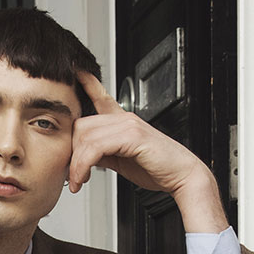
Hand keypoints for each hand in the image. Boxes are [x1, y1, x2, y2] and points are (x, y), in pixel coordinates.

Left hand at [69, 73, 222, 221]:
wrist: (181, 175)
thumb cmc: (157, 168)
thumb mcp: (122, 160)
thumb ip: (103, 154)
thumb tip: (85, 158)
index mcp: (123, 121)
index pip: (100, 98)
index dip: (87, 84)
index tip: (76, 73)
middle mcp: (124, 118)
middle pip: (82, 125)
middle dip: (72, 152)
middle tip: (72, 174)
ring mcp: (128, 125)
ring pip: (86, 137)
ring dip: (77, 164)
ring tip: (78, 181)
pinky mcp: (132, 136)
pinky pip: (97, 147)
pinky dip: (85, 165)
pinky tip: (84, 177)